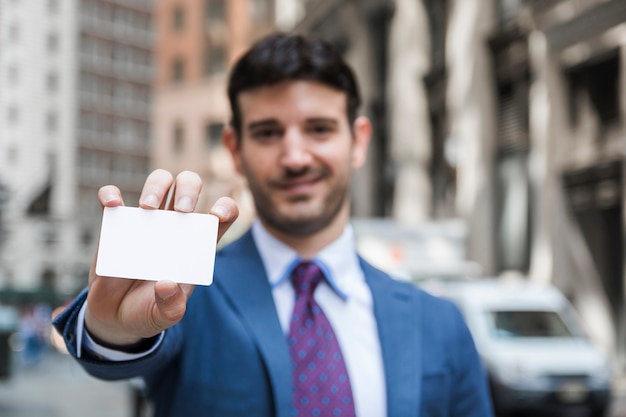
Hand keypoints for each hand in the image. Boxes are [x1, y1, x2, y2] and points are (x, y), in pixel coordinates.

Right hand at [84, 169, 238, 345]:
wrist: (116, 317)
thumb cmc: (150, 311)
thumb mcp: (166, 316)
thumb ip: (172, 305)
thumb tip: (167, 284)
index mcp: (197, 243)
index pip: (222, 214)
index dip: (226, 207)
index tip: (217, 214)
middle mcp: (175, 225)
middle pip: (189, 186)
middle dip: (189, 189)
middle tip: (181, 211)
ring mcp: (147, 221)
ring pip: (159, 182)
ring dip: (156, 186)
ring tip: (148, 208)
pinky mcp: (117, 224)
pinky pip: (113, 199)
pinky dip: (110, 195)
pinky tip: (112, 204)